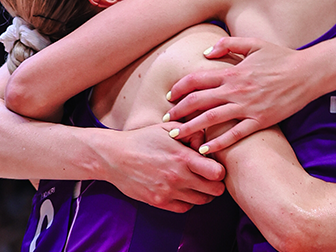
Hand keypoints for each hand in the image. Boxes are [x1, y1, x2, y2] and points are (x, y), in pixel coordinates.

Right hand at [100, 123, 225, 212]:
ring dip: (203, 193)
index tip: (214, 166)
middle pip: (214, 191)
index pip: (218, 174)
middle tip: (210, 177)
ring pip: (201, 201)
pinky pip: (185, 208)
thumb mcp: (168, 127)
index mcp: (182, 158)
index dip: (220, 171)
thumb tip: (206, 142)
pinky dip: (188, 201)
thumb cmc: (143, 139)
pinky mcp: (159, 202)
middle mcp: (178, 177)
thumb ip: (191, 132)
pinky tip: (183, 190)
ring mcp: (168, 192)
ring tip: (196, 182)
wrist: (115, 157)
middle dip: (216, 184)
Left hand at [164, 37, 311, 152]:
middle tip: (165, 121)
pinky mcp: (260, 120)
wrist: (307, 73)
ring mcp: (247, 106)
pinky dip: (218, 143)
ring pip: (212, 119)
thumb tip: (205, 52)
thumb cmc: (281, 57)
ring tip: (176, 137)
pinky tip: (205, 150)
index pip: (197, 79)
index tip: (169, 97)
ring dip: (191, 128)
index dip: (179, 88)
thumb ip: (227, 44)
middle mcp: (236, 90)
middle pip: (198, 101)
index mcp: (232, 71)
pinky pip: (235, 134)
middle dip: (178, 112)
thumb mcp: (253, 43)